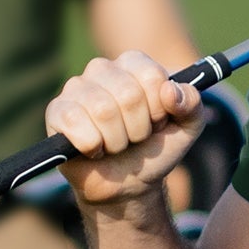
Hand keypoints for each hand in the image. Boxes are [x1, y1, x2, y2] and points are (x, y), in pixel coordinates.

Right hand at [46, 51, 208, 207]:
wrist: (128, 184)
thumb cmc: (154, 149)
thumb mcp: (187, 128)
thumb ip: (192, 104)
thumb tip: (170, 91)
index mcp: (134, 64)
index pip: (152, 76)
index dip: (159, 109)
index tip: (157, 122)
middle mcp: (102, 68)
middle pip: (129, 94)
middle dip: (139, 129)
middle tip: (135, 137)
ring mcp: (76, 88)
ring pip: (103, 110)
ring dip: (117, 141)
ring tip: (115, 145)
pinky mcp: (57, 111)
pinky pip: (75, 124)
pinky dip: (92, 146)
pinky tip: (94, 149)